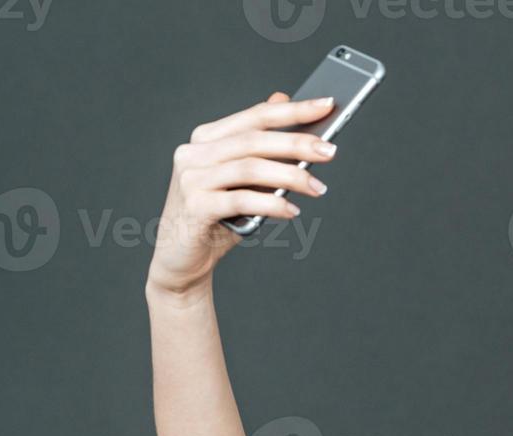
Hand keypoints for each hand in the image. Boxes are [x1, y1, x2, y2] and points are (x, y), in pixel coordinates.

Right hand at [146, 91, 337, 295]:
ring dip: (290, 176)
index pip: (255, 117)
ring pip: (249, 168)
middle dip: (297, 143)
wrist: (183, 259)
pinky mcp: (194, 207)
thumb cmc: (218, 217)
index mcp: (206, 138)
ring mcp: (191, 179)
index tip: (327, 104)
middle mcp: (194, 153)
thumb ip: (259, 146)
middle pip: (254, 140)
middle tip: (330, 151)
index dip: (293, 110)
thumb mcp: (242, 180)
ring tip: (318, 187)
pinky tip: (292, 210)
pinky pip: (240, 200)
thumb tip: (282, 100)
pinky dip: (271, 204)